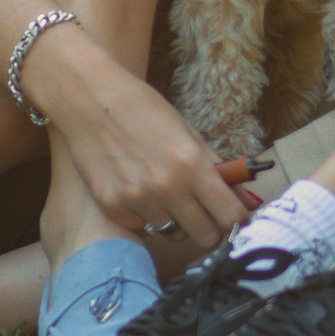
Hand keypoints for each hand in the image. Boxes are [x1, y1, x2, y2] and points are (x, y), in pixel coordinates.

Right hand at [40, 37, 242, 252]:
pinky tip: (136, 189)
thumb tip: (244, 200)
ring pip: (173, 233)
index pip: (231, 216)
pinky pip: (142, 228)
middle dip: (210, 226)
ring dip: (174, 220)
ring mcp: (137, 201)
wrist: (89, 99)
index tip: (232, 215)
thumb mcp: (188, 133)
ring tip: (162, 192)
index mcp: (192, 165)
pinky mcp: (113, 208)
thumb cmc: (143, 110)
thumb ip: (218, 169)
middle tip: (202, 211)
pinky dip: (144, 216)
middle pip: (206, 237)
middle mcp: (166, 188)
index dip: (236, 219)